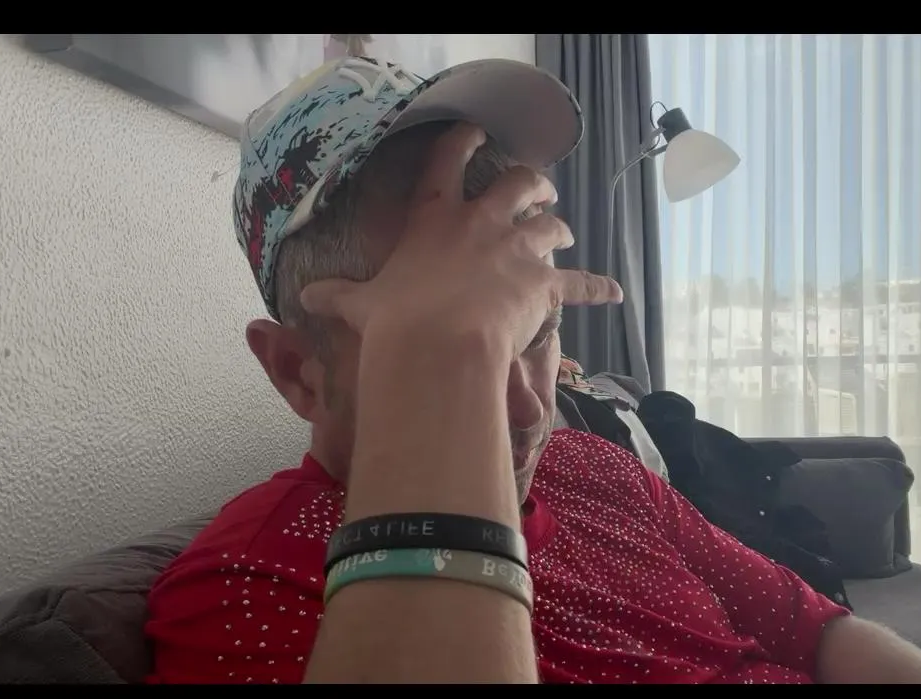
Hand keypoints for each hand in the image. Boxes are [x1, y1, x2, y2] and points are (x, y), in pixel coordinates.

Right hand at [298, 122, 622, 359]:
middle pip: (517, 184)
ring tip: (563, 230)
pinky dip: (599, 287)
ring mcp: (518, 249)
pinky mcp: (545, 282)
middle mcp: (482, 223)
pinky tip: (615, 292)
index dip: (463, 141)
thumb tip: (304, 299)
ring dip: (558, 226)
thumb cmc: (396, 321)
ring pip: (550, 225)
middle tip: (538, 187)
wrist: (439, 344)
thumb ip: (339, 296)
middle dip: (531, 183)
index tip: (477, 131)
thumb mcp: (360, 304)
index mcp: (435, 218)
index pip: (448, 162)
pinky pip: (580, 282)